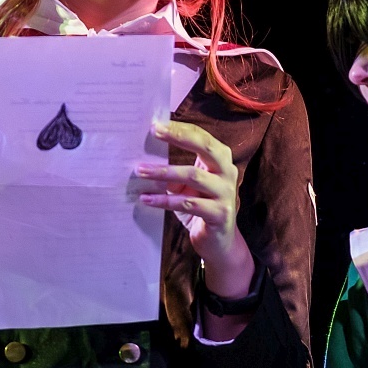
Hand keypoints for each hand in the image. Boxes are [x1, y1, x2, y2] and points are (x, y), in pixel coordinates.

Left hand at [136, 120, 253, 294]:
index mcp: (221, 159)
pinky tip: (146, 198)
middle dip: (178, 137)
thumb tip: (146, 155)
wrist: (218, 242)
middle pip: (205, 147)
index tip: (155, 125)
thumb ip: (176, 168)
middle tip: (154, 132)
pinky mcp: (220, 214)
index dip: (179, 129)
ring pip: (193, 176)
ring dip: (164, 172)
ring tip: (140, 171)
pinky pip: (188, 204)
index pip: (201, 137)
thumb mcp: (188, 185)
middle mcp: (227, 172)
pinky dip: (164, 201)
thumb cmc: (200, 206)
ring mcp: (226, 193)